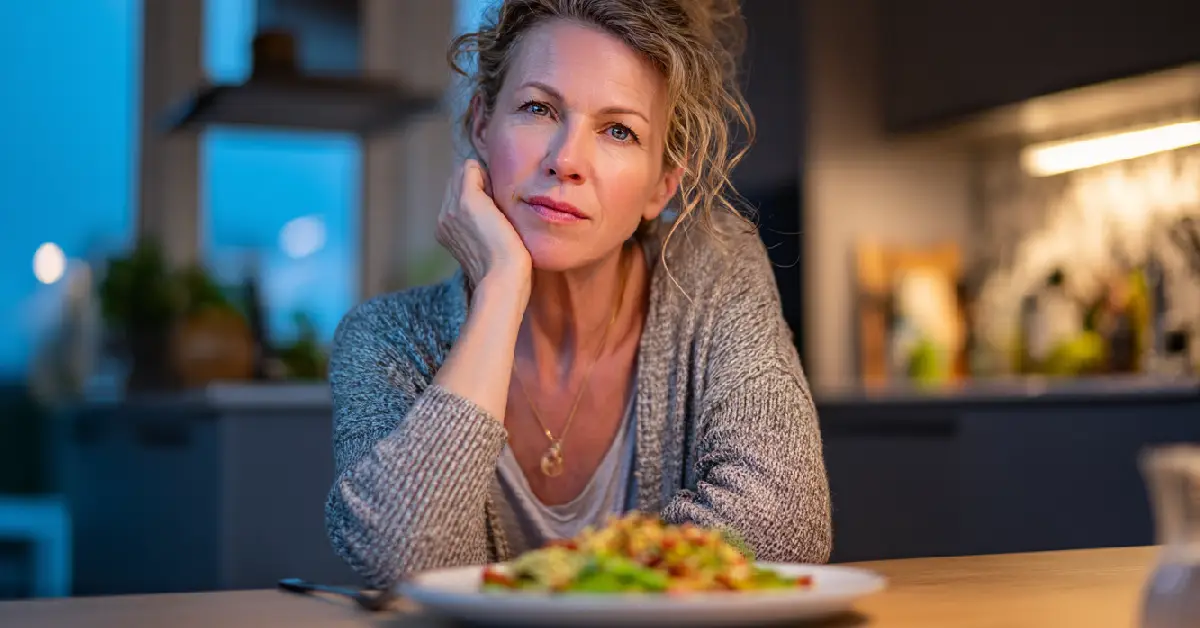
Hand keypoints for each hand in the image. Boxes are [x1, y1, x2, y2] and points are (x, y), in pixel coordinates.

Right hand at [436, 159, 531, 296]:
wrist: (503, 279)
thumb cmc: (504, 270)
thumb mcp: (486, 247)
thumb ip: (481, 228)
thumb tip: (493, 211)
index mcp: (446, 230)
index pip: (455, 195)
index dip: (477, 194)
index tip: (495, 211)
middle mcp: (443, 218)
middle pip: (457, 180)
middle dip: (478, 183)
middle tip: (499, 206)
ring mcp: (452, 209)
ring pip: (463, 172)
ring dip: (483, 179)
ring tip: (499, 203)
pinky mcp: (467, 201)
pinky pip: (470, 168)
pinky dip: (486, 173)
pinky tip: (498, 193)